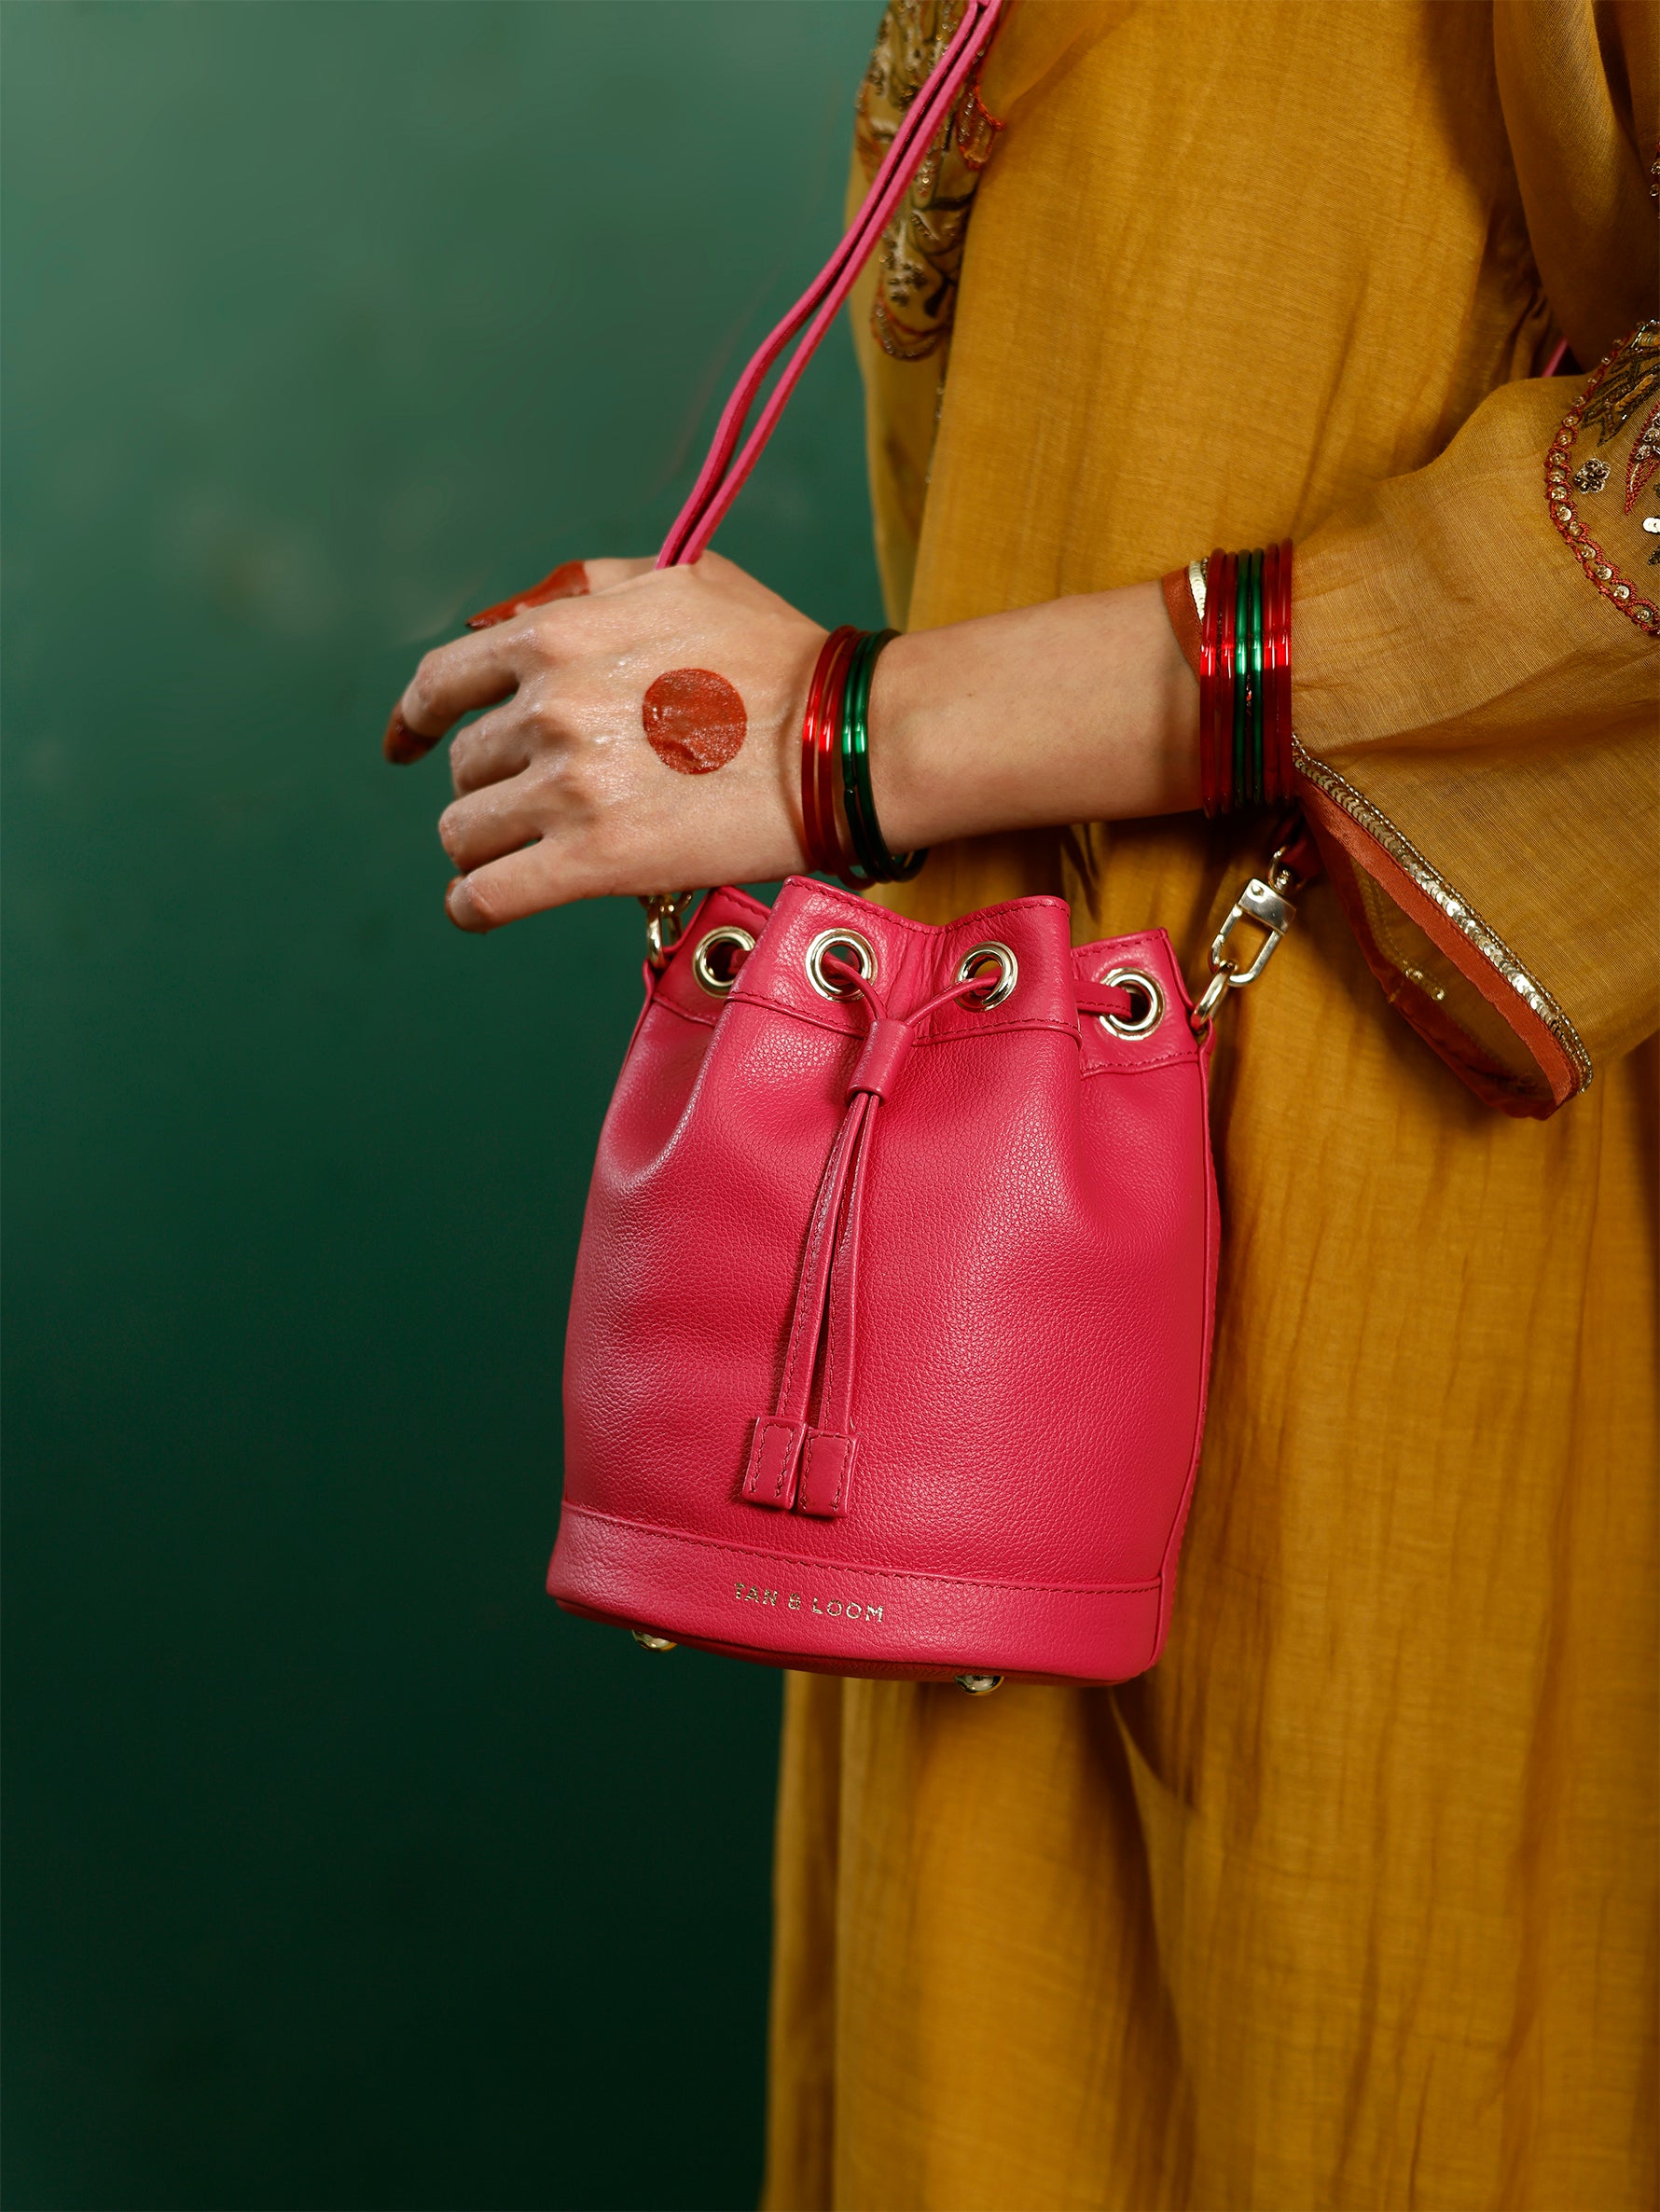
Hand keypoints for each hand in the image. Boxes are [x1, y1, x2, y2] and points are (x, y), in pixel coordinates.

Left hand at [383, 556, 1199, 932]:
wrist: (842, 739)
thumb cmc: (778, 660)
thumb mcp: (679, 578)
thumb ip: (589, 590)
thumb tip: (523, 618)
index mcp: (558, 635)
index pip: (444, 680)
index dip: (417, 719)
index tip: (407, 744)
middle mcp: (549, 706)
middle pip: (466, 765)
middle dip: (494, 787)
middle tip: (544, 807)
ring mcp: (567, 785)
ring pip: (466, 832)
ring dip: (487, 847)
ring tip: (529, 856)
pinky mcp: (594, 860)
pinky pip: (486, 895)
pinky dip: (473, 906)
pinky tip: (483, 908)